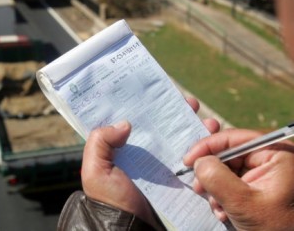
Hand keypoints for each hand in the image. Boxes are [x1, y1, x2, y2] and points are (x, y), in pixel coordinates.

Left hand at [81, 98, 219, 226]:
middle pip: (162, 125)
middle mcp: (144, 153)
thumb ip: (100, 142)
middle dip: (178, 110)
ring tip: (207, 122)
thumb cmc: (111, 200)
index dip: (148, 104)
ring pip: (180, 138)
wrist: (130, 229)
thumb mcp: (96, 170)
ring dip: (195, 126)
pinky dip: (204, 146)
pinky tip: (212, 137)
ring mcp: (162, 165)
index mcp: (123, 148)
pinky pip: (192, 158)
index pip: (136, 120)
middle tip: (191, 103)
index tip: (162, 90)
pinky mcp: (178, 177)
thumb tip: (125, 123)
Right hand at [184, 129, 293, 229]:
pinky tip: (224, 212)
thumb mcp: (243, 203)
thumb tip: (199, 161)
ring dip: (216, 188)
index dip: (207, 147)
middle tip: (199, 187)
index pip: (234, 138)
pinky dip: (223, 196)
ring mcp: (267, 173)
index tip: (188, 160)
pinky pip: (234, 182)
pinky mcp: (260, 186)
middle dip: (211, 173)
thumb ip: (218, 178)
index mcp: (277, 153)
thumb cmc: (277, 228)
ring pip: (228, 169)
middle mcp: (272, 158)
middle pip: (229, 154)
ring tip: (217, 207)